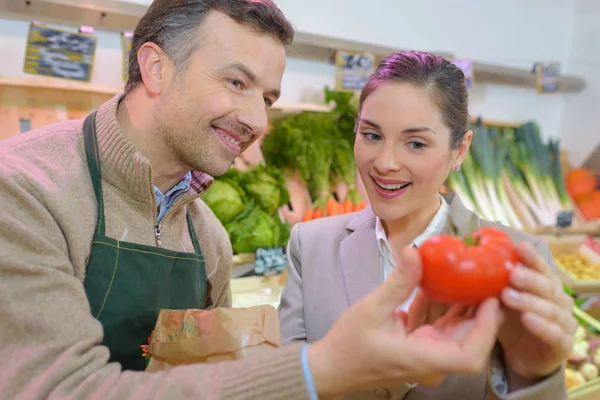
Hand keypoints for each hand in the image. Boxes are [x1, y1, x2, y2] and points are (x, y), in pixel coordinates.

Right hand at [307, 247, 503, 398]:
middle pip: (470, 340)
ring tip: (470, 275)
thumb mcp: (372, 309)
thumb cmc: (349, 344)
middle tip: (487, 278)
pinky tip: (440, 284)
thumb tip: (415, 251)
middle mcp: (431, 361)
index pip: (470, 354)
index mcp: (423, 358)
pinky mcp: (419, 348)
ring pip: (457, 332)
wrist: (332, 366)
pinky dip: (442, 308)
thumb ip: (398, 282)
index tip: (490, 299)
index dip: (486, 328)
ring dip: (463, 306)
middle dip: (481, 310)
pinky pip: (439, 329)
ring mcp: (427, 356)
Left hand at [498, 242, 575, 381]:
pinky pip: (554, 334)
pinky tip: (527, 318)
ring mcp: (565, 323)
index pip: (542, 268)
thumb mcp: (502, 301)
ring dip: (531, 301)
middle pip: (548, 287)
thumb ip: (495, 284)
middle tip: (512, 273)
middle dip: (530, 279)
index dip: (532, 257)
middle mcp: (560, 302)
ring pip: (551, 310)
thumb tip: (471, 260)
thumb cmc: (513, 321)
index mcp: (547, 286)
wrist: (524, 356)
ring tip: (509, 296)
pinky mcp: (563, 345)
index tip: (519, 246)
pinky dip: (541, 325)